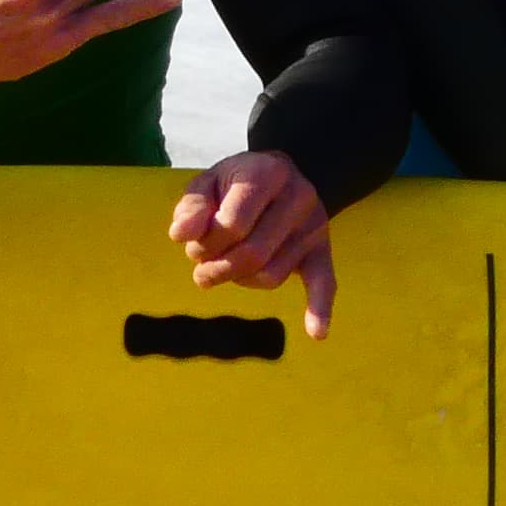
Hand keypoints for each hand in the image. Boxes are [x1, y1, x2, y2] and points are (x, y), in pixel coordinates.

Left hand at [170, 151, 334, 338]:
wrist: (280, 175)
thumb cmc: (236, 183)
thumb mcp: (208, 182)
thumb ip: (192, 207)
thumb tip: (181, 234)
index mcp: (267, 174)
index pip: (232, 224)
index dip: (206, 243)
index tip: (195, 244)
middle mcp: (298, 197)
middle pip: (253, 254)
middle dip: (219, 268)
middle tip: (202, 268)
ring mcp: (313, 226)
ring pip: (272, 275)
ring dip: (241, 280)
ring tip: (226, 267)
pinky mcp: (322, 250)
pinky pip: (324, 282)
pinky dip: (320, 308)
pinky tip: (316, 332)